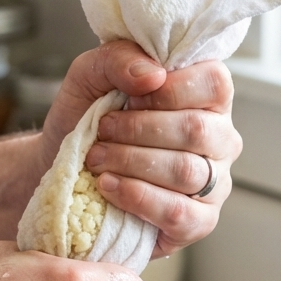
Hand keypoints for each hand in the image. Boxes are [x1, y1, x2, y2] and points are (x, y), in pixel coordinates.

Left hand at [40, 41, 242, 256]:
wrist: (60, 166)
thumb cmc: (86, 119)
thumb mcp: (90, 76)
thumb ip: (118, 58)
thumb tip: (152, 74)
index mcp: (206, 96)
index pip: (214, 82)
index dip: (168, 90)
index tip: (130, 97)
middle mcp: (220, 138)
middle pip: (197, 129)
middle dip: (139, 129)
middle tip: (103, 130)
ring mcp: (215, 183)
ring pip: (186, 171)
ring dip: (131, 162)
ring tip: (97, 158)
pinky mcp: (199, 222)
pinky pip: (179, 212)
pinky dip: (138, 197)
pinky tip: (109, 186)